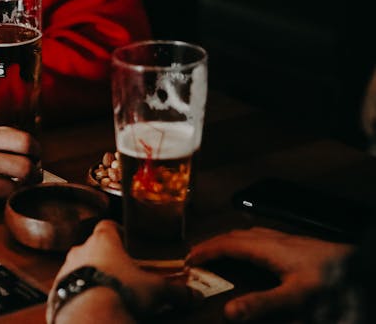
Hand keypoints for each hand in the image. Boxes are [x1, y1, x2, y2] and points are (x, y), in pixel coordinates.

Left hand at [49, 220, 196, 323]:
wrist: (89, 316)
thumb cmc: (121, 292)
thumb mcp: (155, 291)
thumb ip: (176, 291)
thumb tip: (194, 296)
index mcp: (104, 241)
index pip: (108, 225)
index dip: (117, 231)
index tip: (126, 239)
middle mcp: (80, 251)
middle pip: (92, 247)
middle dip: (105, 258)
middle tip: (120, 271)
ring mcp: (64, 271)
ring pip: (78, 268)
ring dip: (90, 276)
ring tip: (107, 292)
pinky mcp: (55, 292)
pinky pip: (68, 289)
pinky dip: (79, 295)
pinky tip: (91, 306)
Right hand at [188, 227, 353, 321]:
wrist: (364, 268)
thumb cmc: (332, 281)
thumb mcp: (295, 298)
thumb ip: (262, 305)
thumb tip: (229, 312)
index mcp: (269, 249)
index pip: (228, 244)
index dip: (206, 250)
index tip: (189, 259)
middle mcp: (276, 240)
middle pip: (236, 235)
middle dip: (214, 243)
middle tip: (198, 255)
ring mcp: (288, 240)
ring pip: (250, 234)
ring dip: (230, 240)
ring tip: (220, 251)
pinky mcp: (299, 245)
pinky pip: (263, 237)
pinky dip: (247, 242)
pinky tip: (256, 252)